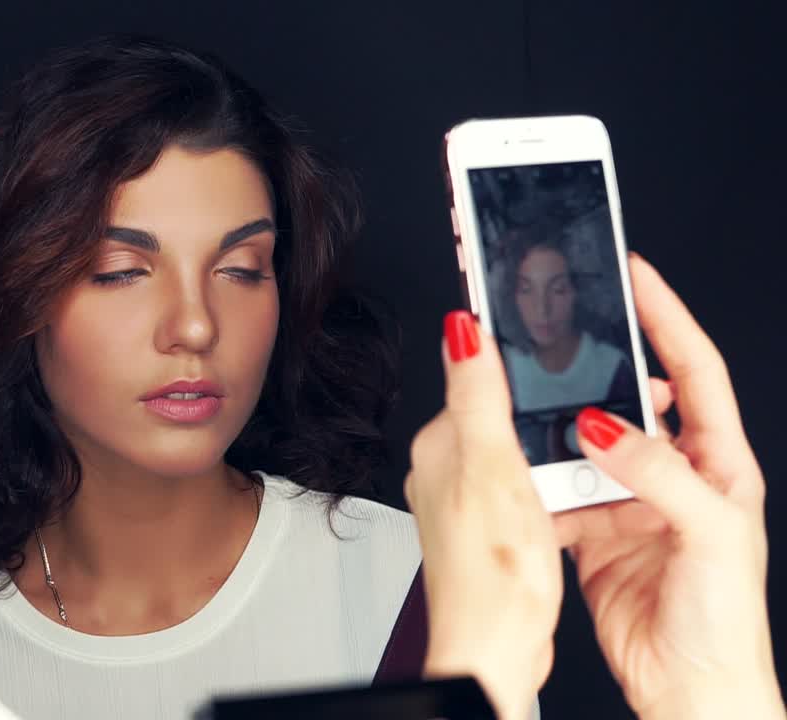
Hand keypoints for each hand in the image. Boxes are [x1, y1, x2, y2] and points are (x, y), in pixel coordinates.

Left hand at [406, 310, 560, 719]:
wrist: (495, 646)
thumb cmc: (489, 573)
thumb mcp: (493, 467)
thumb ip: (478, 395)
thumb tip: (461, 329)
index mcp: (441, 444)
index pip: (476, 377)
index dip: (514, 358)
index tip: (539, 336)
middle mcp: (445, 468)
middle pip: (503, 414)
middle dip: (542, 411)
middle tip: (579, 413)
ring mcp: (467, 500)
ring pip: (520, 452)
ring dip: (552, 452)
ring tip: (575, 466)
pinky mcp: (491, 527)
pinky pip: (527, 489)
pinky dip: (553, 488)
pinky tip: (569, 499)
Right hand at [555, 254, 784, 719]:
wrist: (690, 689)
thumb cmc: (724, 622)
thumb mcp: (711, 533)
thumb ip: (659, 473)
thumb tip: (606, 427)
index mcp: (720, 464)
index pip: (694, 371)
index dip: (667, 317)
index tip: (636, 276)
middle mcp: (676, 476)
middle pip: (633, 400)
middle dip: (602, 367)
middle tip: (567, 333)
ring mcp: (632, 502)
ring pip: (586, 445)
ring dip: (562, 433)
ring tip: (540, 415)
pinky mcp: (595, 532)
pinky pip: (559, 492)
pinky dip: (540, 486)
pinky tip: (532, 483)